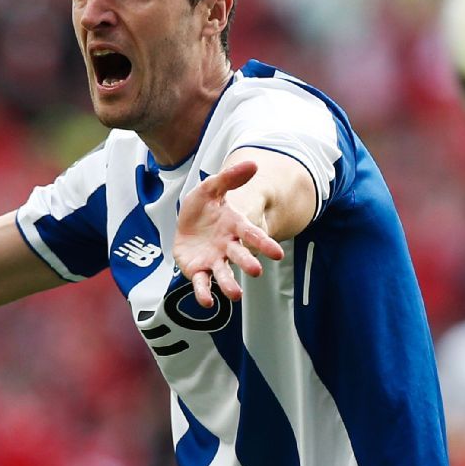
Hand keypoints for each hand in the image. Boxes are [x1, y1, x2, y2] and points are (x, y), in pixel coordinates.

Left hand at [173, 161, 284, 306]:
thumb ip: (230, 179)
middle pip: (240, 255)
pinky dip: (204, 292)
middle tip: (257, 271)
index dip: (264, 244)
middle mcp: (227, 246)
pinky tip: (208, 302)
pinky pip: (202, 283)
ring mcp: (214, 260)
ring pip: (223, 273)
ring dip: (229, 284)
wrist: (187, 224)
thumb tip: (253, 163)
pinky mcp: (198, 270)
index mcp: (234, 226)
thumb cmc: (204, 208)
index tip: (277, 254)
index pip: (252, 235)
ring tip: (236, 295)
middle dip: (248, 263)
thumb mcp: (211, 188)